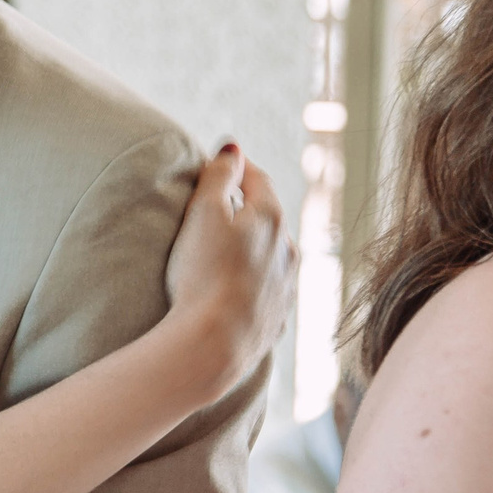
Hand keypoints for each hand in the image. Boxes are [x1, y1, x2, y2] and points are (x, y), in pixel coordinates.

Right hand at [163, 143, 297, 400]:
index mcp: (271, 218)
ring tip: (225, 252)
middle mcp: (288, 249)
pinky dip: (252, 283)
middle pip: (266, 217)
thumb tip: (232, 148)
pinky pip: (266, 291)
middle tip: (217, 207)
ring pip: (271, 255)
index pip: (255, 178)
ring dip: (253, 247)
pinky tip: (233, 292)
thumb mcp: (203, 213)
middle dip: (244, 209)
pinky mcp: (276, 319)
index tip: (217, 164)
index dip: (234, 168)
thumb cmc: (204, 274)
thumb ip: (218, 176)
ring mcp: (286, 286)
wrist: (214, 344)